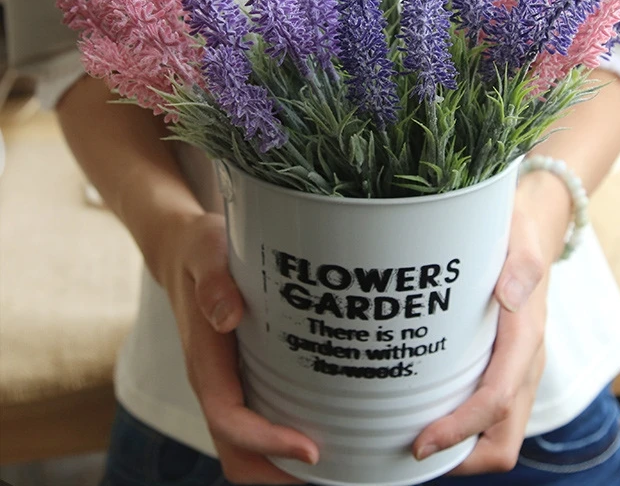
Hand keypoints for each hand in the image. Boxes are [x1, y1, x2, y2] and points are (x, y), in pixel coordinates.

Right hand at [159, 212, 318, 483]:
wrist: (185, 251)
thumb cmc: (200, 250)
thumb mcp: (205, 252)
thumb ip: (213, 281)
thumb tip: (227, 316)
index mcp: (204, 361)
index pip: (230, 420)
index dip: (267, 443)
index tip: (312, 451)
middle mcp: (215, 382)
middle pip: (238, 452)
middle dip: (278, 475)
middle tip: (337, 475)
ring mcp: (229, 382)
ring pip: (248, 444)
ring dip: (284, 466)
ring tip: (341, 465)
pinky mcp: (244, 374)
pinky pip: (260, 419)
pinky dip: (286, 439)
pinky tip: (329, 427)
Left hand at [412, 171, 567, 473]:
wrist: (534, 230)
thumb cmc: (517, 233)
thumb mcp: (519, 239)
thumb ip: (521, 267)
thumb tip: (508, 296)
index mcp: (526, 338)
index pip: (497, 402)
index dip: (459, 430)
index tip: (419, 444)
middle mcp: (526, 363)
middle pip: (504, 439)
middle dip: (462, 458)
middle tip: (412, 452)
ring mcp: (517, 368)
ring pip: (498, 432)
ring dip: (461, 448)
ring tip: (412, 438)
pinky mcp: (505, 365)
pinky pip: (491, 412)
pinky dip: (464, 427)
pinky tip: (427, 410)